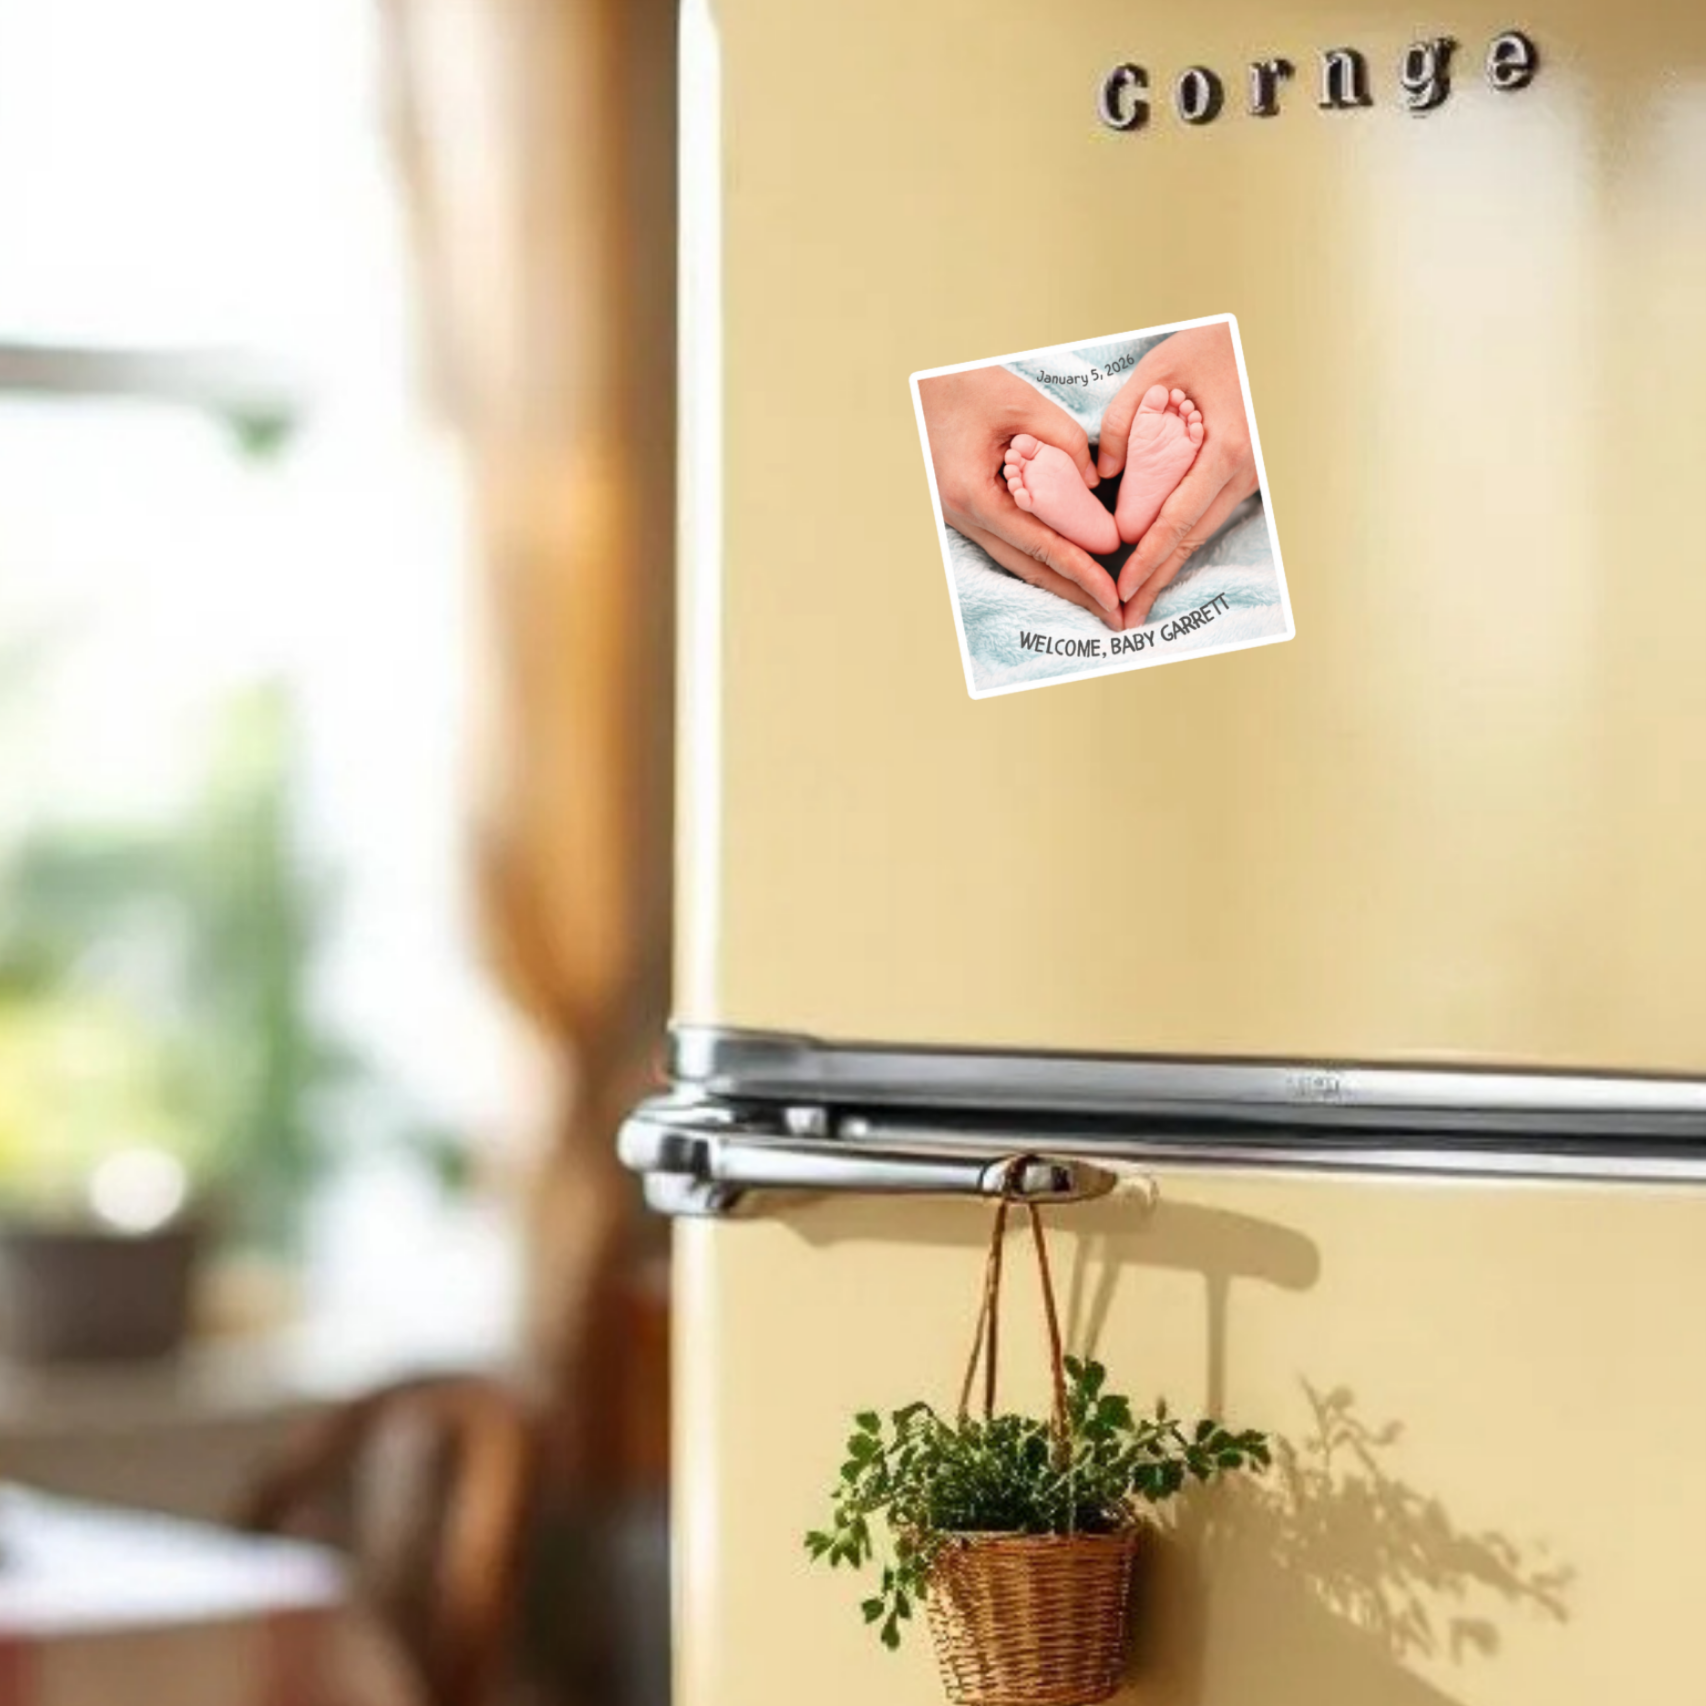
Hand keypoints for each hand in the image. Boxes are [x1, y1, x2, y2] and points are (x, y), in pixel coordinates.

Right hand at [917, 367, 1120, 627]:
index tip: (1110, 595)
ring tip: (1097, 601)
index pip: (1038, 545)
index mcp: (975, 496)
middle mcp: (965, 517)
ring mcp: (962, 518)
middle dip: (1074, 594)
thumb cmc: (965, 387)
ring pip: (1017, 561)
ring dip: (1059, 582)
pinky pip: (1010, 543)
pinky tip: (1066, 569)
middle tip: (1114, 617)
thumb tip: (1094, 483)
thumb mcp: (1021, 403)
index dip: (1079, 573)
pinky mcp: (969, 510)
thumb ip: (1062, 441)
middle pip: (1028, 568)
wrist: (921, 385)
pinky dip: (1041, 559)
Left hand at [1095, 323, 1258, 628]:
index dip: (1149, 557)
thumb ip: (1125, 418)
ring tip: (1137, 604)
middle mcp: (1243, 471)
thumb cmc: (1206, 347)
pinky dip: (1180, 545)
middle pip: (1192, 539)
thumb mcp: (1158, 370)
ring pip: (1201, 534)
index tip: (1123, 586)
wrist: (1258, 339)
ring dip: (1168, 570)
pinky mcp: (1240, 477)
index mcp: (1226, 449)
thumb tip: (1103, 473)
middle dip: (1156, 581)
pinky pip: (1205, 517)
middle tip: (1126, 618)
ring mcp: (1248, 477)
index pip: (1178, 518)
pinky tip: (1157, 566)